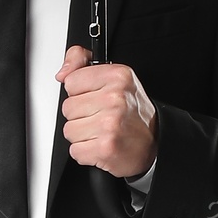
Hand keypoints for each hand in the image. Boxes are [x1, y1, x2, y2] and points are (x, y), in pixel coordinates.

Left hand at [55, 44, 158, 178]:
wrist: (155, 143)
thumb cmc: (132, 112)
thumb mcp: (114, 78)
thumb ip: (82, 65)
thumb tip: (62, 73)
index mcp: (117, 76)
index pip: (71, 82)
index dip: (80, 92)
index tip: (95, 97)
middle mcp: (115, 98)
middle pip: (68, 108)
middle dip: (80, 115)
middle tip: (100, 117)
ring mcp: (110, 124)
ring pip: (69, 130)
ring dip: (82, 135)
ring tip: (101, 132)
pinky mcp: (105, 148)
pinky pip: (75, 150)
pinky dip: (86, 152)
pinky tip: (101, 145)